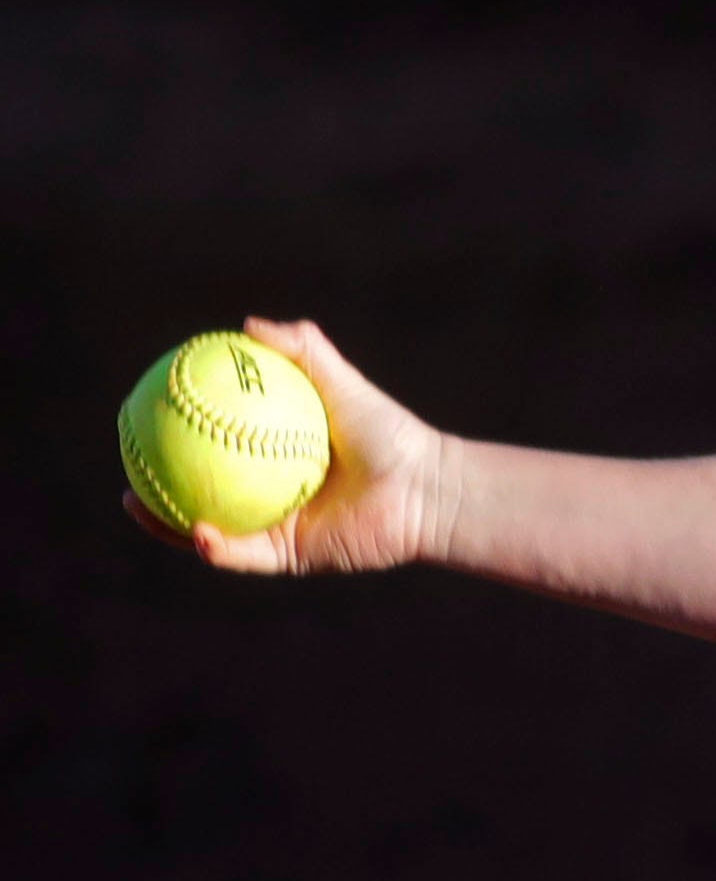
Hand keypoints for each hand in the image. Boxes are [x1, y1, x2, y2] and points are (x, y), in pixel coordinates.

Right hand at [125, 317, 455, 576]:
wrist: (427, 487)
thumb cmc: (390, 432)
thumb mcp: (340, 381)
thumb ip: (302, 348)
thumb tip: (245, 324)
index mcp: (273, 457)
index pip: (211, 447)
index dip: (172, 437)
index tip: (139, 417)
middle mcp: (270, 493)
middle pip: (197, 491)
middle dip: (154, 486)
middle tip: (123, 466)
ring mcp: (277, 527)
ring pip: (209, 530)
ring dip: (167, 524)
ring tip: (135, 503)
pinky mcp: (292, 557)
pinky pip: (243, 555)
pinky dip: (216, 546)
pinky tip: (195, 530)